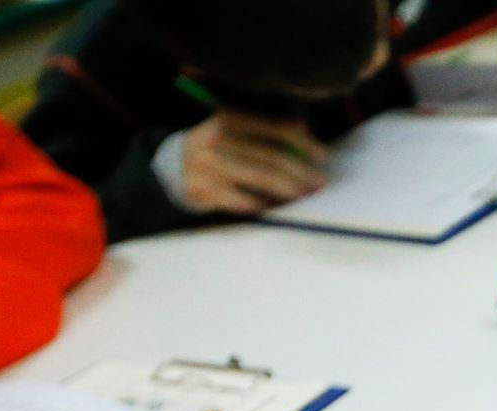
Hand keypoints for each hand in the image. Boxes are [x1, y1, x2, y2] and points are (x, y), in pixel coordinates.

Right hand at [178, 111, 326, 215]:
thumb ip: (265, 130)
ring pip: (258, 178)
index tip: (322, 155)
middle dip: (300, 171)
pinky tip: (276, 206)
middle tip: (318, 183)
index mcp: (229, 118)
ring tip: (304, 195)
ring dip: (286, 189)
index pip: (273, 128)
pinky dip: (261, 204)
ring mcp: (209, 165)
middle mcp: (218, 139)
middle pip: (269, 156)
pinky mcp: (204, 189)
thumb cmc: (217, 149)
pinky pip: (241, 199)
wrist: (174, 167)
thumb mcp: (235, 130)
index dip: (302, 142)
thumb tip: (305, 133)